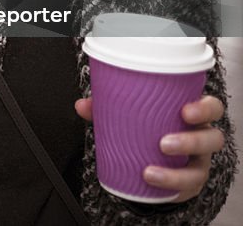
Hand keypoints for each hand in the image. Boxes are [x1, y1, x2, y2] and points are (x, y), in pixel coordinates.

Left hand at [76, 95, 225, 201]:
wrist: (153, 157)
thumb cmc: (149, 128)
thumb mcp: (132, 115)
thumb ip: (107, 108)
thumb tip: (83, 105)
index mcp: (193, 116)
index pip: (211, 108)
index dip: (204, 109)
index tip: (186, 110)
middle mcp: (201, 139)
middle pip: (212, 139)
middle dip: (192, 142)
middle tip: (164, 144)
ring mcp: (198, 163)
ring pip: (200, 170)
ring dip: (176, 174)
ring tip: (149, 172)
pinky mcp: (189, 184)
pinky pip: (186, 190)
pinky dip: (169, 189)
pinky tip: (150, 185)